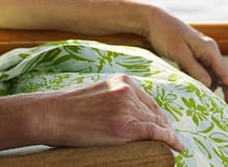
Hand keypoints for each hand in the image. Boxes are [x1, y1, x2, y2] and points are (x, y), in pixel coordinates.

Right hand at [36, 74, 185, 151]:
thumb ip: (116, 100)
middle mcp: (128, 91)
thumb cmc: (68, 110)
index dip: (160, 118)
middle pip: (155, 113)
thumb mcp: (98, 96)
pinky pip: (156, 134)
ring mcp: (127, 108)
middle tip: (172, 141)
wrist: (50, 115)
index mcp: (122, 81)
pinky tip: (178, 147)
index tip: (166, 128)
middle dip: (164, 128)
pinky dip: (170, 141)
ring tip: (174, 147)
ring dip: (166, 137)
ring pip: (156, 124)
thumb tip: (131, 117)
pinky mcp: (124, 127)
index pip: (149, 102)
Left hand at [143, 9, 227, 106]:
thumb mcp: (180, 54)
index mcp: (210, 49)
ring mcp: (201, 52)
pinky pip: (198, 71)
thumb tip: (209, 85)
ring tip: (193, 96)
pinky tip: (185, 84)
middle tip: (207, 107)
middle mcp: (209, 51)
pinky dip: (194, 79)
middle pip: (218, 76)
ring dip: (202, 85)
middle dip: (215, 91)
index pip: (226, 74)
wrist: (153, 20)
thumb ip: (195, 70)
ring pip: (208, 74)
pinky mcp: (192, 54)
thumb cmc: (166, 34)